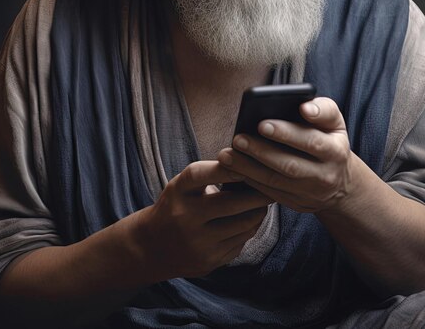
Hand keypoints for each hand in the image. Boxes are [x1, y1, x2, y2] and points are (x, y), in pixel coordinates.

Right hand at [133, 160, 271, 281]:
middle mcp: (185, 217)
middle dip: (257, 194)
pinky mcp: (208, 261)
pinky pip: (240, 242)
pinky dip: (251, 228)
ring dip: (259, 211)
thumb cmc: (176, 205)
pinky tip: (253, 219)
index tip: (248, 163)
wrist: (152, 247)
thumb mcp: (183, 186)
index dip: (227, 169)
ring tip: (266, 201)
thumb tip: (250, 168)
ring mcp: (197, 242)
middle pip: (231, 204)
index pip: (201, 174)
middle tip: (272, 184)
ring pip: (242, 225)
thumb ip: (210, 176)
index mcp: (177, 192)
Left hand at [217, 97, 352, 212]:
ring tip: (227, 154)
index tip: (262, 124)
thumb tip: (305, 107)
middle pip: (290, 165)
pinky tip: (233, 168)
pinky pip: (269, 193)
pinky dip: (249, 180)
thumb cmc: (329, 140)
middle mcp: (325, 176)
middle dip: (261, 152)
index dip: (287, 133)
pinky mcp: (296, 204)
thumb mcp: (335, 123)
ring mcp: (309, 193)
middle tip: (238, 139)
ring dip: (248, 168)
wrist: (341, 182)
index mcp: (335, 151)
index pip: (311, 141)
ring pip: (275, 181)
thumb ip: (322, 109)